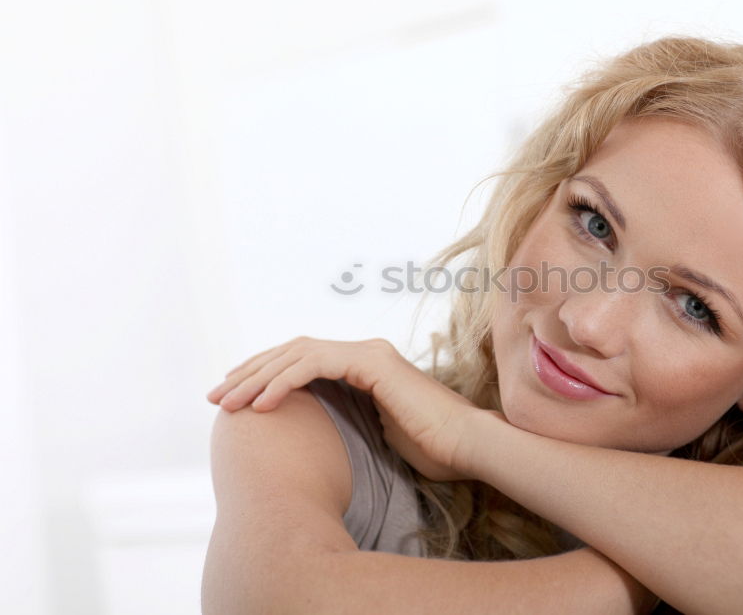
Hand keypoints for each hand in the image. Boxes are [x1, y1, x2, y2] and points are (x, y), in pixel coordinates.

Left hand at [206, 336, 491, 480]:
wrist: (467, 446)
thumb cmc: (432, 449)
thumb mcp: (376, 434)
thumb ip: (348, 421)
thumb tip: (317, 432)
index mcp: (363, 366)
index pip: (301, 361)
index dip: (264, 376)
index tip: (234, 398)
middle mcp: (362, 352)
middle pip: (291, 352)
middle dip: (249, 372)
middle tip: (216, 397)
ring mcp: (367, 353)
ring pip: (297, 353)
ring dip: (257, 376)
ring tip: (228, 401)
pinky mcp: (371, 362)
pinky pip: (315, 364)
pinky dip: (284, 382)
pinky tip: (262, 405)